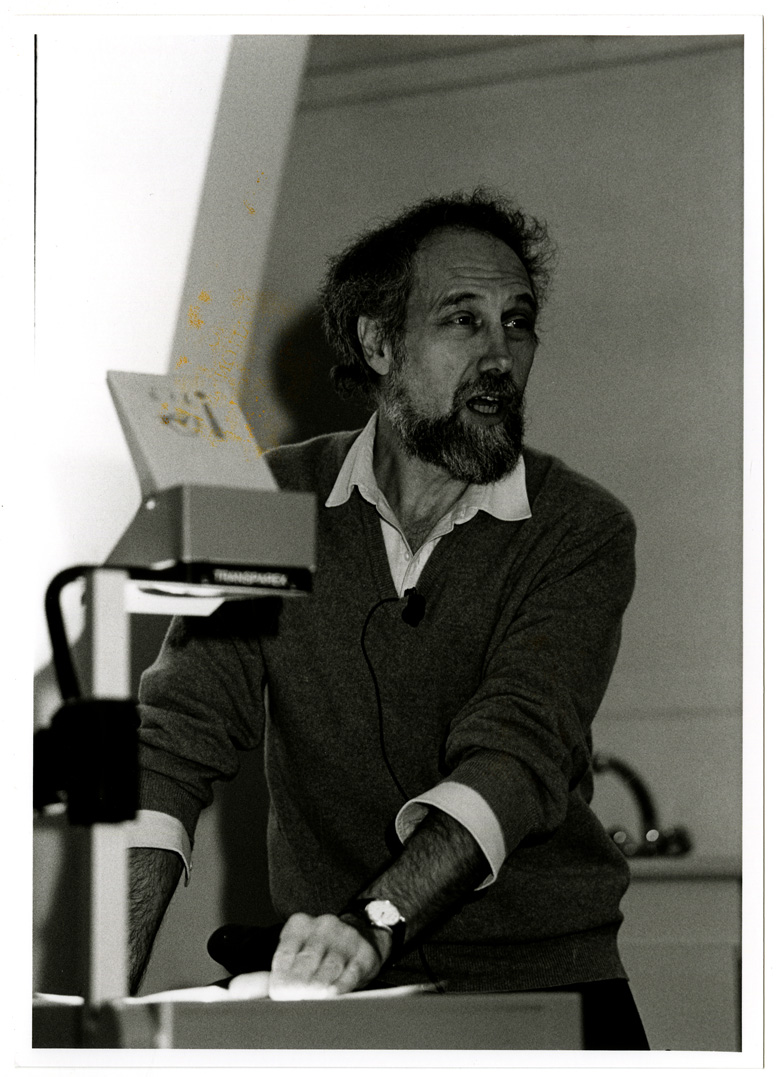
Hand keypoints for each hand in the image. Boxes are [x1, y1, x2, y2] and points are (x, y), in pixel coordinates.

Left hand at [268, 912, 387, 999]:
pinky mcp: (364, 953)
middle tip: (295, 1000)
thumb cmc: (320, 952)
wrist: (362, 935)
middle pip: (306, 960)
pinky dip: (340, 987)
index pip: (284, 954)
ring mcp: (346, 937)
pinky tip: (332, 995)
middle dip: (298, 986)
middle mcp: (323, 926)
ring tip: (312, 1000)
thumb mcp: (297, 950)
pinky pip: (350, 974)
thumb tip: (255, 991)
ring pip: (328, 968)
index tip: (279, 995)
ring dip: (318, 989)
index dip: (280, 979)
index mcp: (300, 924)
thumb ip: (279, 970)